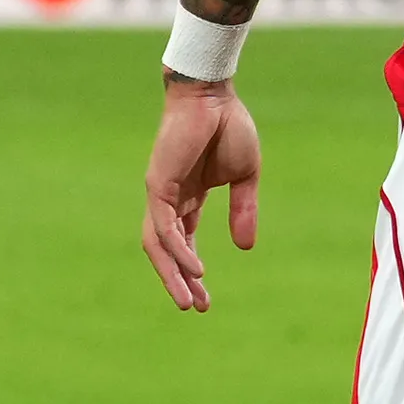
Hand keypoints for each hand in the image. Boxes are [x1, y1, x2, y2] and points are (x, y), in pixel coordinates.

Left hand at [143, 76, 260, 313]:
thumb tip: (245, 248)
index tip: (207, 298)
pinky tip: (197, 269)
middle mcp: (169, 199)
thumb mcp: (245, 177)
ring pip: (158, 245)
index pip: (184, 243)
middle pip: (165, 251)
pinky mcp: (157, 184)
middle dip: (177, 281)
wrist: (212, 95)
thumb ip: (243, 210)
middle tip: (194, 309)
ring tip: (190, 300)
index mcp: (189, 197)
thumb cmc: (228, 127)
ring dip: (172, 274)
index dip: (193, 270)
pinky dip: (178, 250)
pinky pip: (166, 227)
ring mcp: (160, 193)